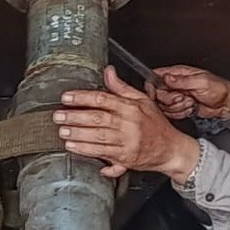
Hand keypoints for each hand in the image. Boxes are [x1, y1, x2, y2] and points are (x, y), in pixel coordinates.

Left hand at [56, 66, 200, 182]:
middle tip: (58, 115)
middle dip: (75, 116)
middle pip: (98, 118)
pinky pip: (102, 153)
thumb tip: (108, 71)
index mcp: (131, 107)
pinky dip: (86, 150)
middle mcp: (128, 124)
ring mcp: (126, 142)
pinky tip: (74, 147)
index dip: (82, 97)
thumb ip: (121, 87)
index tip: (67, 97)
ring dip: (78, 134)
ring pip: (98, 137)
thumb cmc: (156, 125)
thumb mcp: (142, 100)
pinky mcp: (124, 158)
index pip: (103, 99)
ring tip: (62, 131)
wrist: (171, 150)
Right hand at [148, 65, 229, 120]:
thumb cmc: (219, 89)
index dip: (154, 86)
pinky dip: (181, 113)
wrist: (227, 104)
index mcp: (180, 73)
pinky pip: (172, 113)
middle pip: (159, 94)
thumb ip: (182, 80)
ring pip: (165, 105)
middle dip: (170, 99)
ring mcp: (177, 96)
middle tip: (183, 97)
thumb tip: (166, 77)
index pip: (157, 76)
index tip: (159, 93)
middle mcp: (176, 84)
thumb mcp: (201, 82)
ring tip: (190, 102)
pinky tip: (191, 108)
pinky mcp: (180, 107)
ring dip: (178, 107)